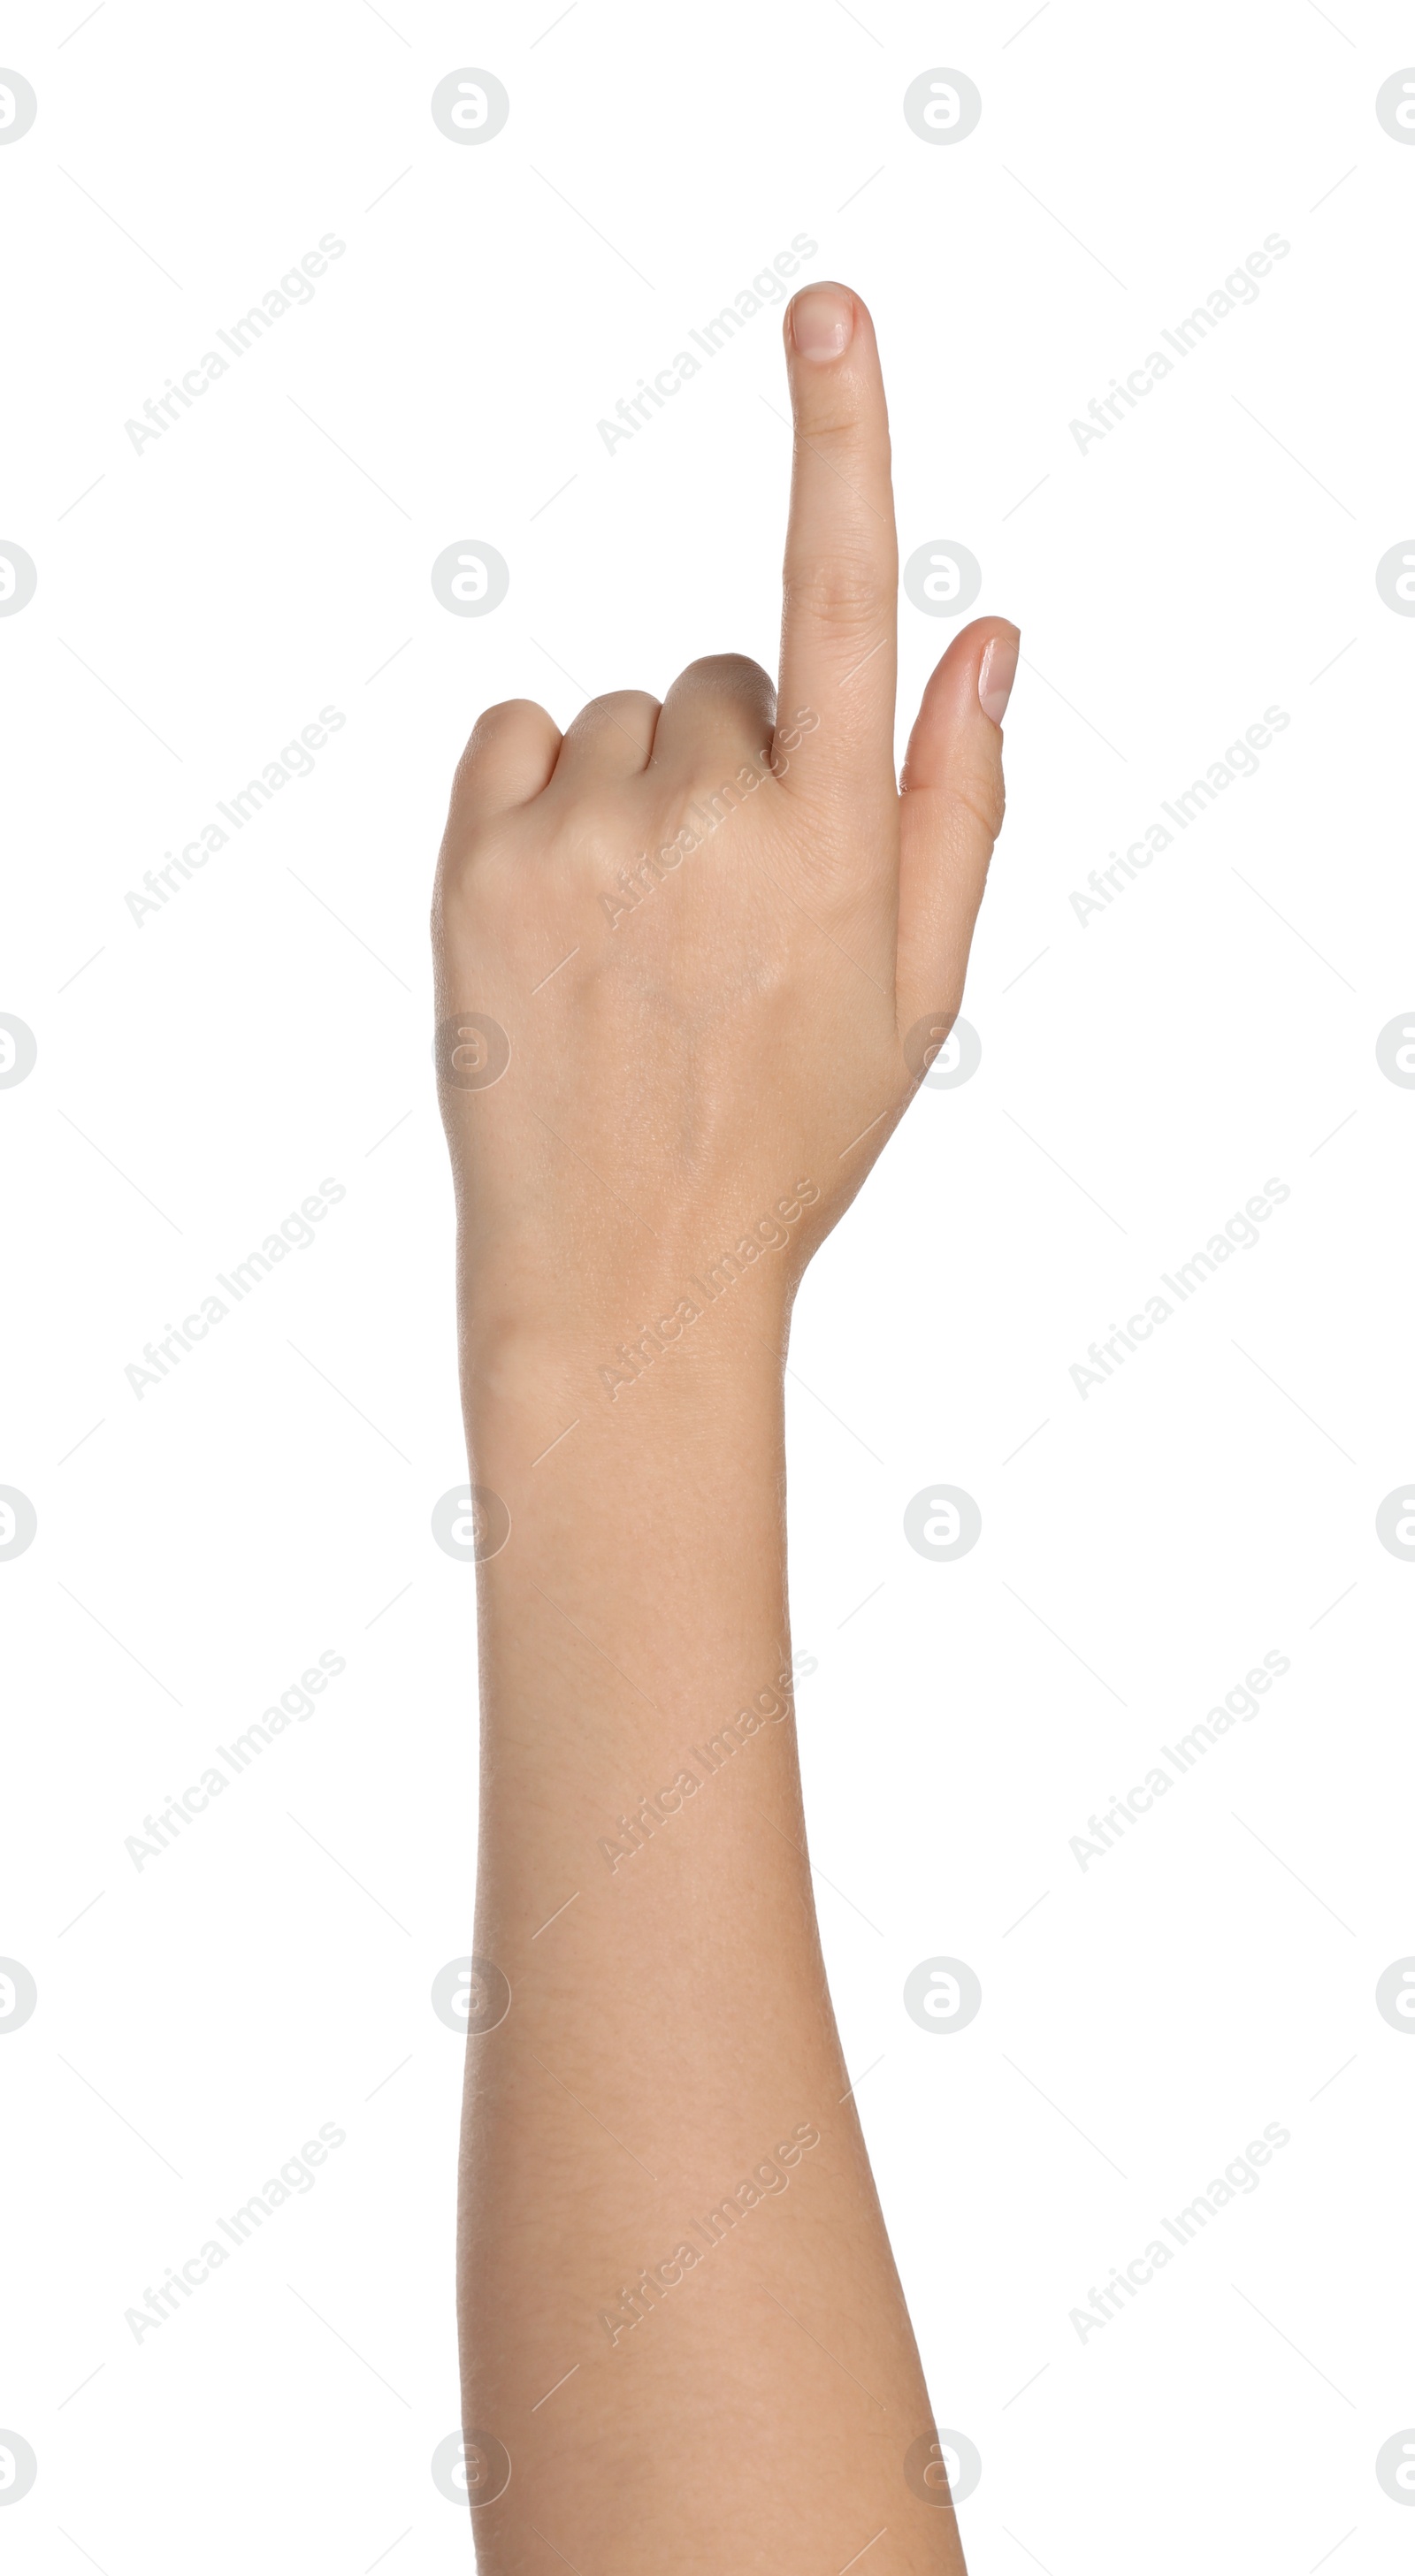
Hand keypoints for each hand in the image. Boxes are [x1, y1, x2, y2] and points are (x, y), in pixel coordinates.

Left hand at [433, 280, 1016, 1395]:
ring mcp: (583, 837)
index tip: (826, 314)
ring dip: (638, 792)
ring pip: (622, 720)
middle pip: (722, 679)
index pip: (845, 601)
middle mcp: (710, 818)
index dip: (841, 442)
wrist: (621, 1268)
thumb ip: (960, 801)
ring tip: (639, 938)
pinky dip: (542, 791)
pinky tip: (565, 901)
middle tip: (725, 911)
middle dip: (737, 761)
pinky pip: (517, 736)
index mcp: (835, 845)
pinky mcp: (477, 863)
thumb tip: (989, 631)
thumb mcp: (916, 992)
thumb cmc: (785, 1136)